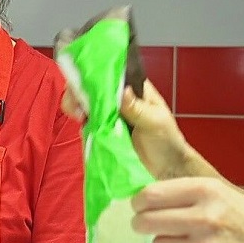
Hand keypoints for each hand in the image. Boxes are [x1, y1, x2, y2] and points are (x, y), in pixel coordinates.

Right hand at [63, 78, 196, 180]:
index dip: (93, 75)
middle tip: (79, 106)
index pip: (109, 74)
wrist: (166, 169)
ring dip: (76, 107)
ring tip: (79, 117)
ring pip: (83, 104)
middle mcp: (117, 99)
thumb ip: (138, 108)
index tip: (85, 85)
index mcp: (132, 89)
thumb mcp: (156, 122)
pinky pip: (85, 124)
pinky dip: (81, 124)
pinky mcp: (100, 132)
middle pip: (89, 87)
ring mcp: (106, 115)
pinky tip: (82, 127)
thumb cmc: (167, 141)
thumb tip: (123, 91)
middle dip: (78, 92)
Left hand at [133, 177, 243, 242]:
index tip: (139, 206)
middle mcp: (203, 216)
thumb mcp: (219, 193)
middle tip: (145, 224)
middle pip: (145, 221)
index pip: (151, 195)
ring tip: (177, 240)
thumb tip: (145, 198)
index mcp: (205, 190)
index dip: (139, 202)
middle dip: (141, 224)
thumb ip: (184, 194)